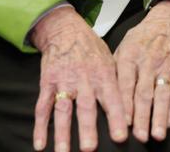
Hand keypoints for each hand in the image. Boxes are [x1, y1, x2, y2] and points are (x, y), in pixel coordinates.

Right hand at [30, 7, 126, 151]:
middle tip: (89, 148)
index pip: (112, 99)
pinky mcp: (47, 84)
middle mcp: (83, 80)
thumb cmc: (91, 48)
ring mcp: (63, 82)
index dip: (116, 118)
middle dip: (87, 128)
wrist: (65, 29)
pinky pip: (43, 107)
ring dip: (62, 132)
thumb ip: (117, 86)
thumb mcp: (111, 61)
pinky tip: (40, 144)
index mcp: (103, 75)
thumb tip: (130, 111)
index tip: (120, 136)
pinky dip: (40, 127)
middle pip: (85, 107)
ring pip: (63, 110)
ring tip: (63, 151)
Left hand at [113, 1, 169, 142]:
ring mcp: (166, 69)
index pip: (126, 83)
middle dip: (142, 117)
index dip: (125, 103)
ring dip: (159, 117)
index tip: (122, 121)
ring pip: (162, 96)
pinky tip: (168, 122)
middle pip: (144, 93)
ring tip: (156, 134)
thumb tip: (105, 89)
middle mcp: (148, 63)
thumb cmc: (144, 36)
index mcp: (130, 55)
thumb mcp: (124, 44)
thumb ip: (115, 67)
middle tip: (139, 135)